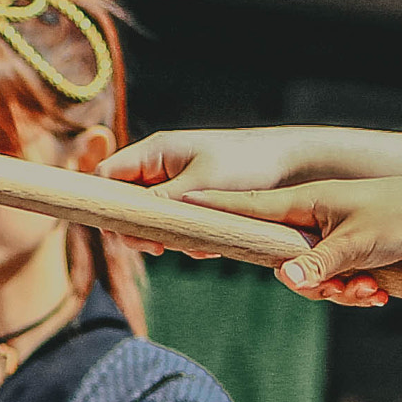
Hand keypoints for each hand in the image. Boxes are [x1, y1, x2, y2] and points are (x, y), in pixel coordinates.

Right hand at [101, 129, 312, 262]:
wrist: (295, 165)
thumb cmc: (249, 163)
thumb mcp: (204, 184)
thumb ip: (164, 200)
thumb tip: (132, 219)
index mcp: (155, 152)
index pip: (107, 177)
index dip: (107, 205)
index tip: (123, 233)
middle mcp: (162, 168)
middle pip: (129, 204)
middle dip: (142, 230)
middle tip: (159, 249)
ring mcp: (180, 186)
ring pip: (156, 220)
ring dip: (173, 238)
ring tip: (199, 249)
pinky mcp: (199, 203)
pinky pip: (181, 226)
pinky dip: (192, 239)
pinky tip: (213, 249)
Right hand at [183, 178, 401, 305]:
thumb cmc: (401, 215)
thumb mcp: (359, 242)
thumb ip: (321, 262)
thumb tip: (287, 279)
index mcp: (303, 203)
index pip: (245, 208)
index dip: (211, 212)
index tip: (173, 208)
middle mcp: (309, 221)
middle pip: (280, 263)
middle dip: (311, 284)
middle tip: (341, 286)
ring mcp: (328, 239)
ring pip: (312, 281)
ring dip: (340, 293)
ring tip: (371, 288)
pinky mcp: (348, 257)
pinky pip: (336, 285)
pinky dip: (356, 293)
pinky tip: (379, 293)